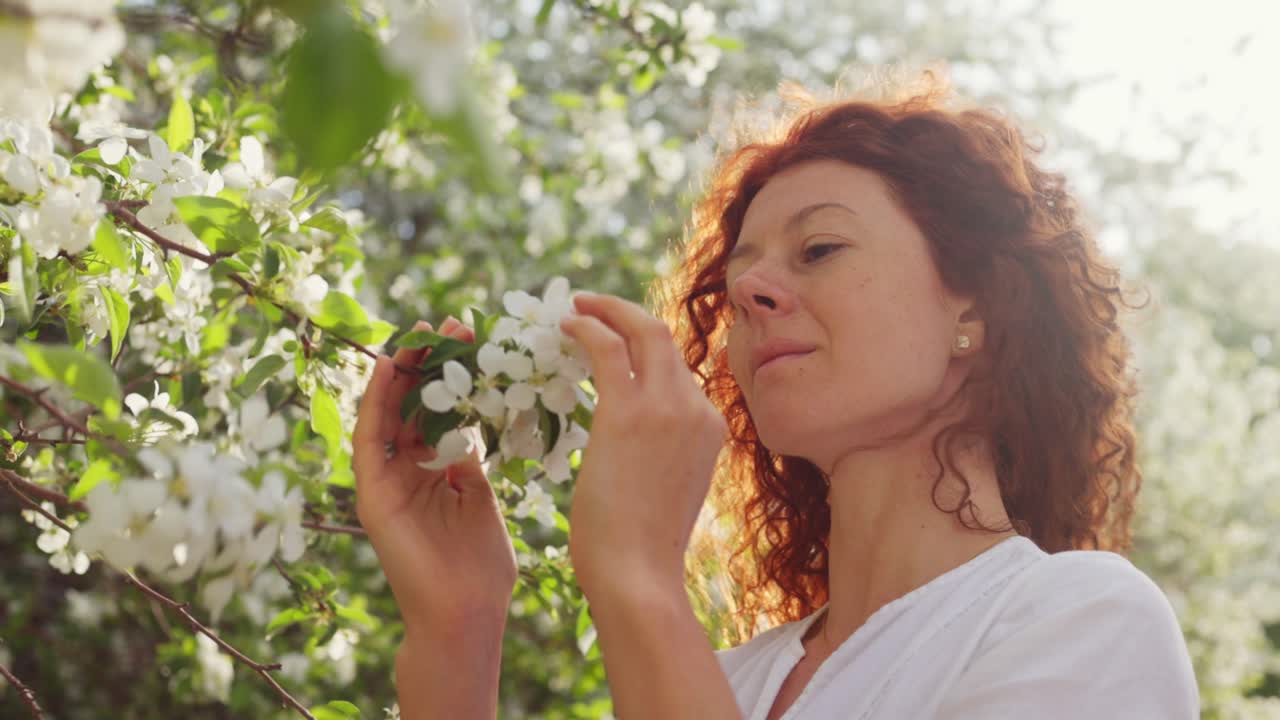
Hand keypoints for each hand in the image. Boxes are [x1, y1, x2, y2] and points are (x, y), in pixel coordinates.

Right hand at [353, 317, 516, 633]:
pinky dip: (376, 402)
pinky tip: (390, 367)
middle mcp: (405, 472)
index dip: (450, 371)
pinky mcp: (373, 495)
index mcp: (433, 471)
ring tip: (421, 331)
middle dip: (428, 361)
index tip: (470, 335)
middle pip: (411, 403)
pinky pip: (370, 440)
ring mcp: (386, 482)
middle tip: (449, 321)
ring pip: (387, 413)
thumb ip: (467, 457)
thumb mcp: (478, 495)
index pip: (436, 408)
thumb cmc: (480, 563)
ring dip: (402, 370)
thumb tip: (470, 417)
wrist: (467, 613)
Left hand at [558, 293, 728, 597]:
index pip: (678, 372)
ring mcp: (668, 407)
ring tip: (575, 308)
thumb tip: (635, 450)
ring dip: (605, 311)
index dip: (644, 349)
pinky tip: (564, 327)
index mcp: (711, 429)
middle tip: (592, 305)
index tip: (616, 341)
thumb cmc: (642, 548)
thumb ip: (662, 456)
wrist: (638, 576)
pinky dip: (586, 329)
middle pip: (665, 336)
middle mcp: (697, 409)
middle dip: (626, 313)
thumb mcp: (668, 489)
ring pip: (642, 331)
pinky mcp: (629, 412)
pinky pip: (607, 348)